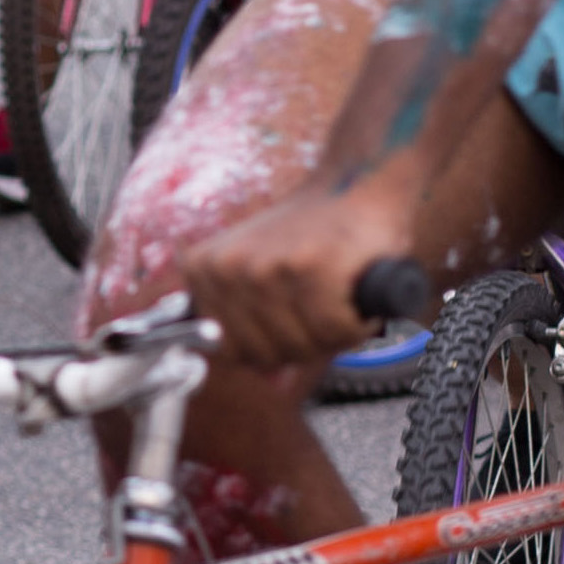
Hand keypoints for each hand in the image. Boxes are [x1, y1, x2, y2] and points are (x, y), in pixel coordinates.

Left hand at [180, 171, 426, 374]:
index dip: (268, 348)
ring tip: (339, 296)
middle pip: (265, 354)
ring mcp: (266, 268)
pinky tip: (356, 293)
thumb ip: (260, 329)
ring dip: (334, 335)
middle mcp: (227, 269)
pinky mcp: (310, 268)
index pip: (229, 350)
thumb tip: (275, 385)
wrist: (358, 179)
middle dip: (304, 345)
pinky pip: (335, 332)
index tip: (293, 323)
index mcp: (204, 270)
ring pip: (301, 346)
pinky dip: (357, 324)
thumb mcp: (269, 274)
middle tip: (324, 309)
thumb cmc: (315, 234)